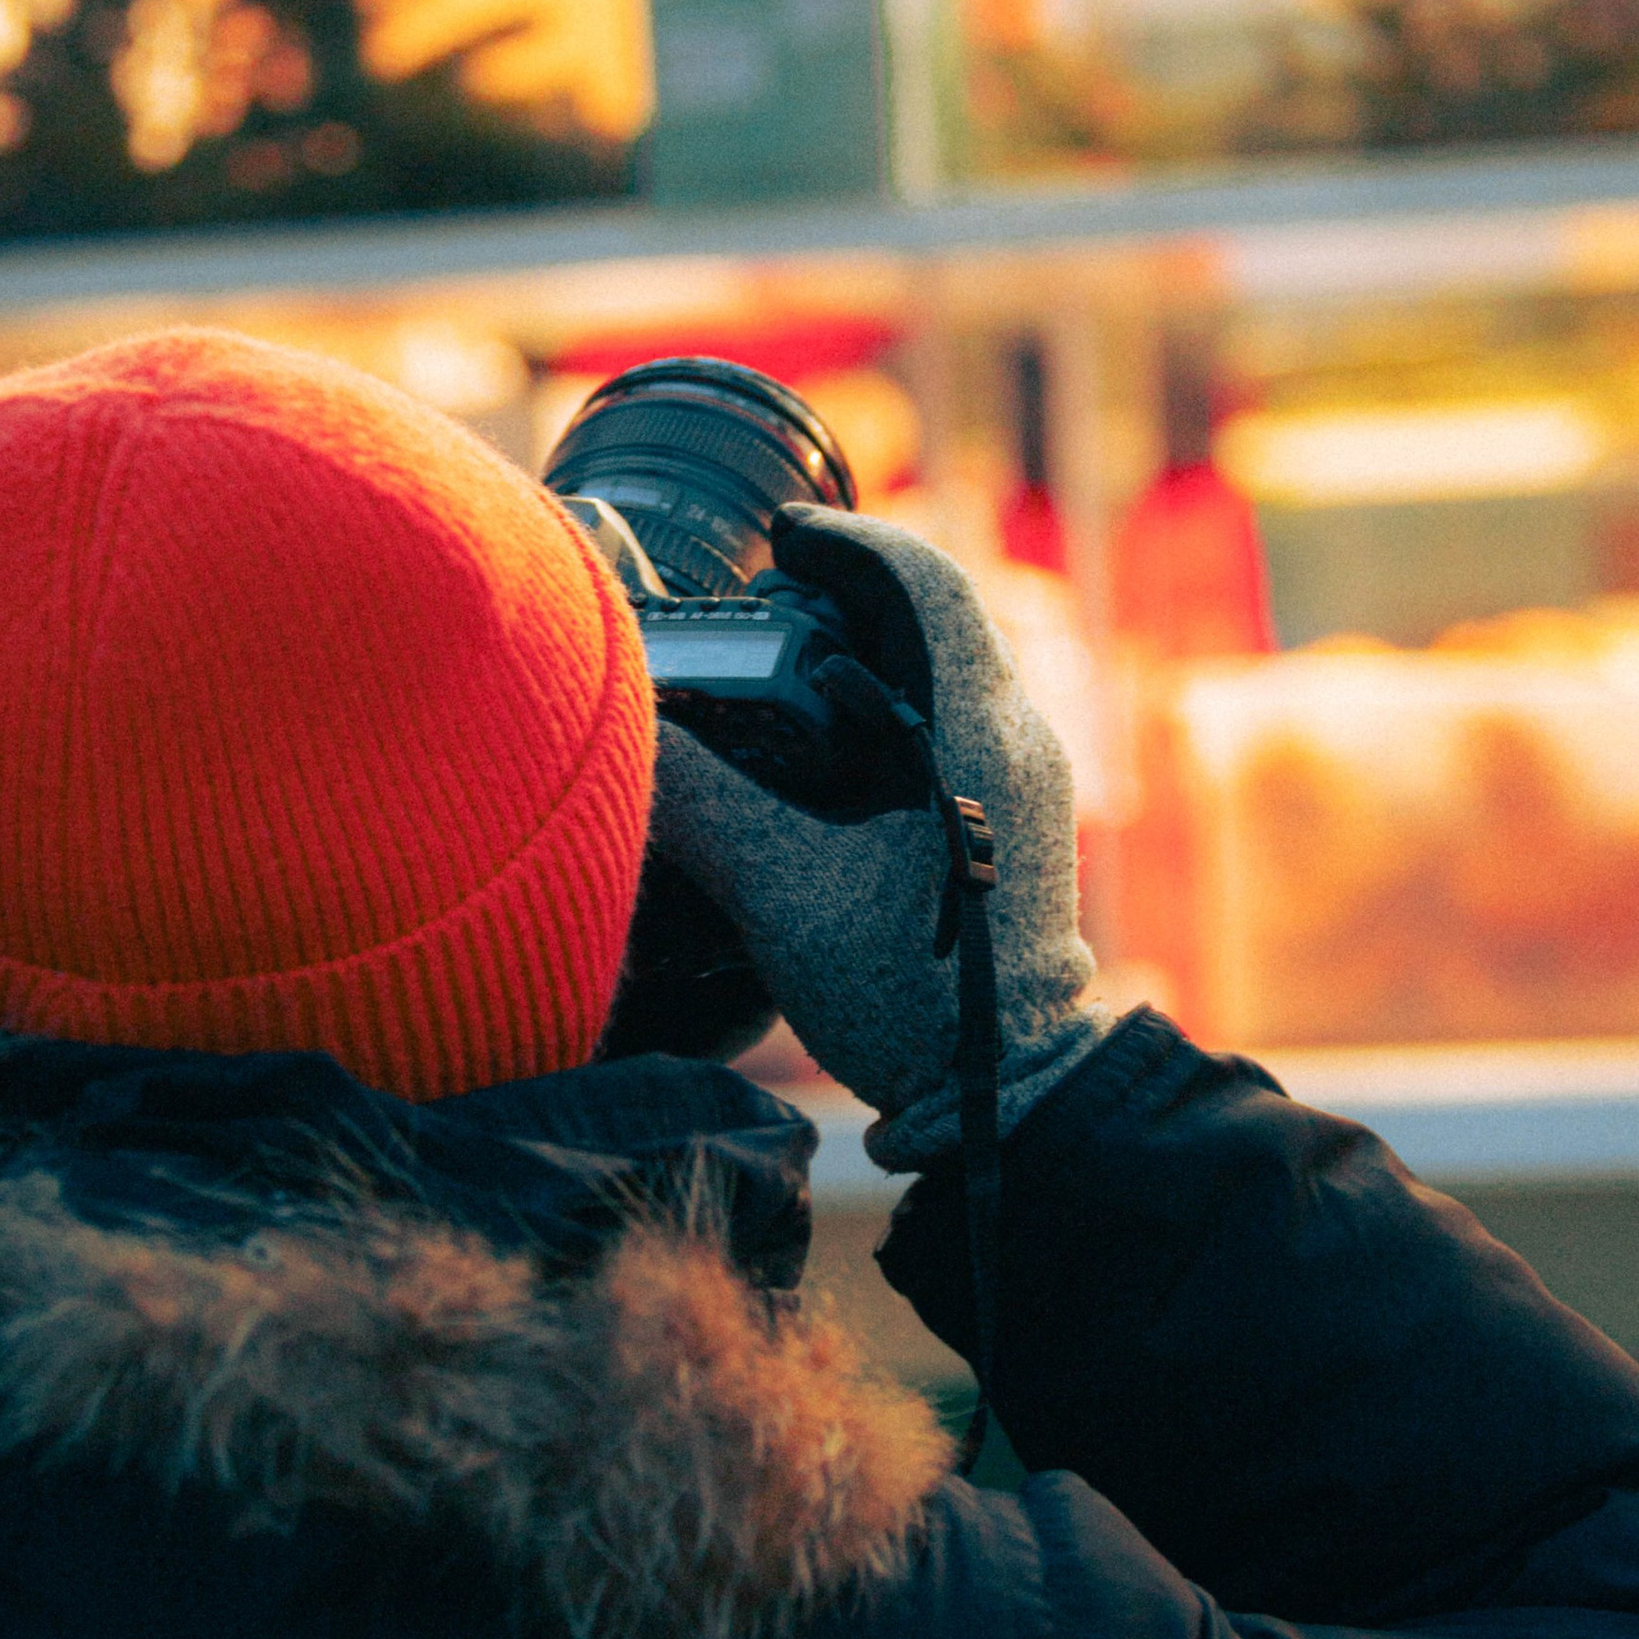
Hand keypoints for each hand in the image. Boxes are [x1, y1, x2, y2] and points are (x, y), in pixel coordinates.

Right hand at [649, 508, 1103, 1169]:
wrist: (1002, 1097)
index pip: (923, 581)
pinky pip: (943, 724)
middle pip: (927, 617)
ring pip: (937, 670)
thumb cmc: (905, 996)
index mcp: (977, 732)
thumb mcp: (780, 893)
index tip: (778, 541)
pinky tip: (812, 753)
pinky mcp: (1008, 817)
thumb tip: (620, 735)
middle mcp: (1013, 737)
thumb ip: (698, 803)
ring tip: (773, 674)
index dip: (845, 542)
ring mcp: (1018, 777)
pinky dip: (878, 709)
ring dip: (858, 656)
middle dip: (839, 599)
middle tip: (758, 608)